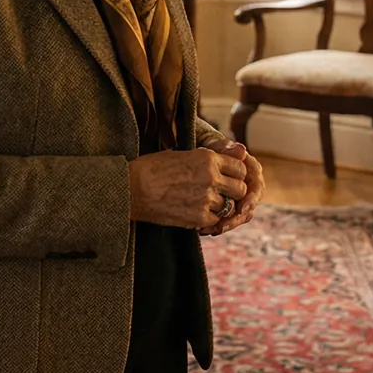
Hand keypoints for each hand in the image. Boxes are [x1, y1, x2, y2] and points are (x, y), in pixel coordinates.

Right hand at [128, 147, 247, 228]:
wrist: (132, 188)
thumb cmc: (152, 168)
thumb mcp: (183, 154)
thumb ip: (209, 157)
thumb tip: (236, 152)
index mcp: (208, 158)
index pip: (240, 167)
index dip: (236, 175)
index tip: (228, 179)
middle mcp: (211, 176)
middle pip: (240, 188)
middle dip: (233, 192)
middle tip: (221, 194)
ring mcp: (206, 198)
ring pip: (229, 206)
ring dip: (219, 206)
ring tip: (203, 203)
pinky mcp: (199, 216)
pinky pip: (216, 220)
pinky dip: (209, 219)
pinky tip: (196, 213)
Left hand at [197, 138, 264, 235]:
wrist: (203, 158)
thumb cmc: (213, 150)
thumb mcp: (217, 147)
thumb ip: (227, 149)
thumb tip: (241, 150)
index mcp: (252, 172)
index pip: (256, 190)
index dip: (250, 201)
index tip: (242, 209)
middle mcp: (249, 187)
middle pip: (248, 209)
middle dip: (235, 219)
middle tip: (222, 227)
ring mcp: (240, 199)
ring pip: (237, 217)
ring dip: (225, 225)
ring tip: (210, 230)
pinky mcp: (229, 207)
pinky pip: (226, 219)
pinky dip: (216, 225)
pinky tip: (204, 229)